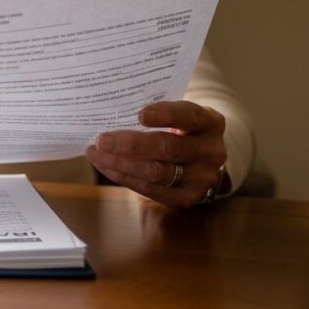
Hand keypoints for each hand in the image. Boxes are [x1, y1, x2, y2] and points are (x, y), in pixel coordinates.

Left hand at [86, 101, 226, 207]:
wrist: (200, 155)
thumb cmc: (180, 126)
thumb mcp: (177, 113)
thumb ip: (155, 111)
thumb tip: (110, 112)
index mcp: (211, 122)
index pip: (189, 116)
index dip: (165, 115)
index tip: (140, 114)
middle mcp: (211, 151)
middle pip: (169, 148)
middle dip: (131, 144)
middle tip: (102, 139)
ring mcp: (202, 177)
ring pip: (157, 172)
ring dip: (121, 163)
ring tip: (96, 154)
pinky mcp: (188, 197)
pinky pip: (152, 190)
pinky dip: (125, 178)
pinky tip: (107, 167)